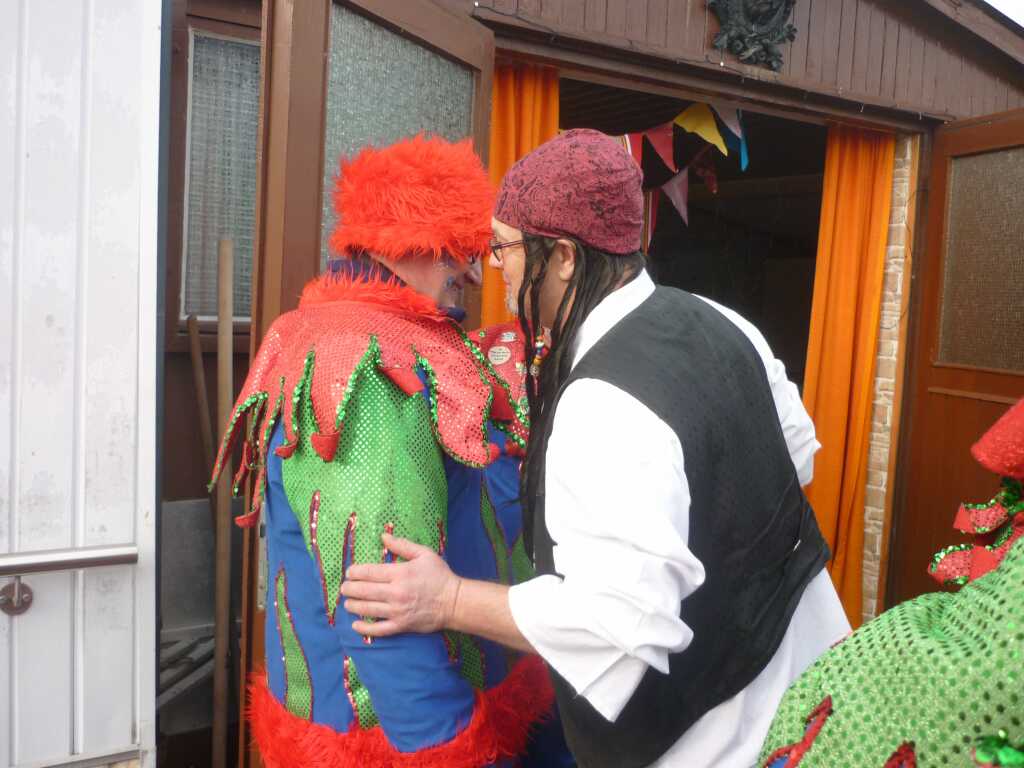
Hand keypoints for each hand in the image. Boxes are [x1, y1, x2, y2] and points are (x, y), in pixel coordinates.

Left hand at [340, 533, 461, 637]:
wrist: (454, 602)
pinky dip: (365, 628)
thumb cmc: (439, 575)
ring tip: (347, 603)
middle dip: (350, 589)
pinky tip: (356, 625)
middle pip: (364, 591)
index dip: (355, 572)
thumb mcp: (424, 554)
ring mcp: (397, 610)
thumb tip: (383, 536)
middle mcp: (395, 592)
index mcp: (400, 573)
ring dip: (353, 605)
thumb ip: (402, 545)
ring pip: (367, 609)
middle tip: (344, 587)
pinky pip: (378, 629)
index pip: (369, 572)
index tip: (349, 572)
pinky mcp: (401, 625)